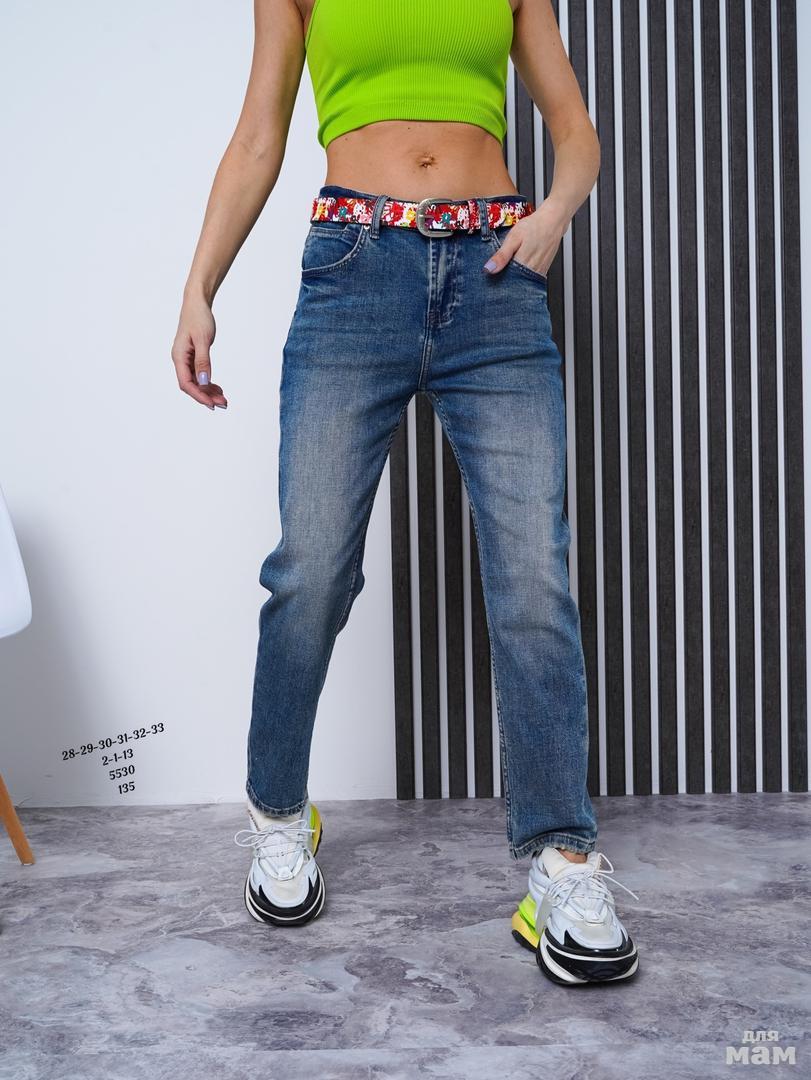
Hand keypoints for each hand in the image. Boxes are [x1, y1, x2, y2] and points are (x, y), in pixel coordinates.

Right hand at [171, 294, 227, 409]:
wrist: (197, 303)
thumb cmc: (198, 317)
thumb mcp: (203, 339)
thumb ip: (203, 361)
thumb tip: (204, 382)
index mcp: (179, 356)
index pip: (186, 383)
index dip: (199, 395)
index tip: (212, 404)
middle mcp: (180, 360)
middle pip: (191, 385)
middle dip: (206, 396)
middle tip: (223, 403)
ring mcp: (186, 359)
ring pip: (196, 382)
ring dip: (208, 391)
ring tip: (223, 399)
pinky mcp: (193, 357)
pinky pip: (199, 375)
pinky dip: (208, 382)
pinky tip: (218, 388)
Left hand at [483, 201, 564, 278]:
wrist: (553, 221)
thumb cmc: (534, 226)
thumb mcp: (514, 237)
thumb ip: (502, 255)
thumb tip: (489, 269)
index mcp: (522, 263)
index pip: (505, 280)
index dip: (497, 279)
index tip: (491, 275)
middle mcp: (532, 270)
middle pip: (514, 283)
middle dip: (505, 280)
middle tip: (500, 270)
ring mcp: (539, 271)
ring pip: (523, 282)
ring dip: (515, 278)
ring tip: (510, 267)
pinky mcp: (543, 270)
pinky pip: (531, 279)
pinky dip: (523, 276)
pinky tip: (519, 267)